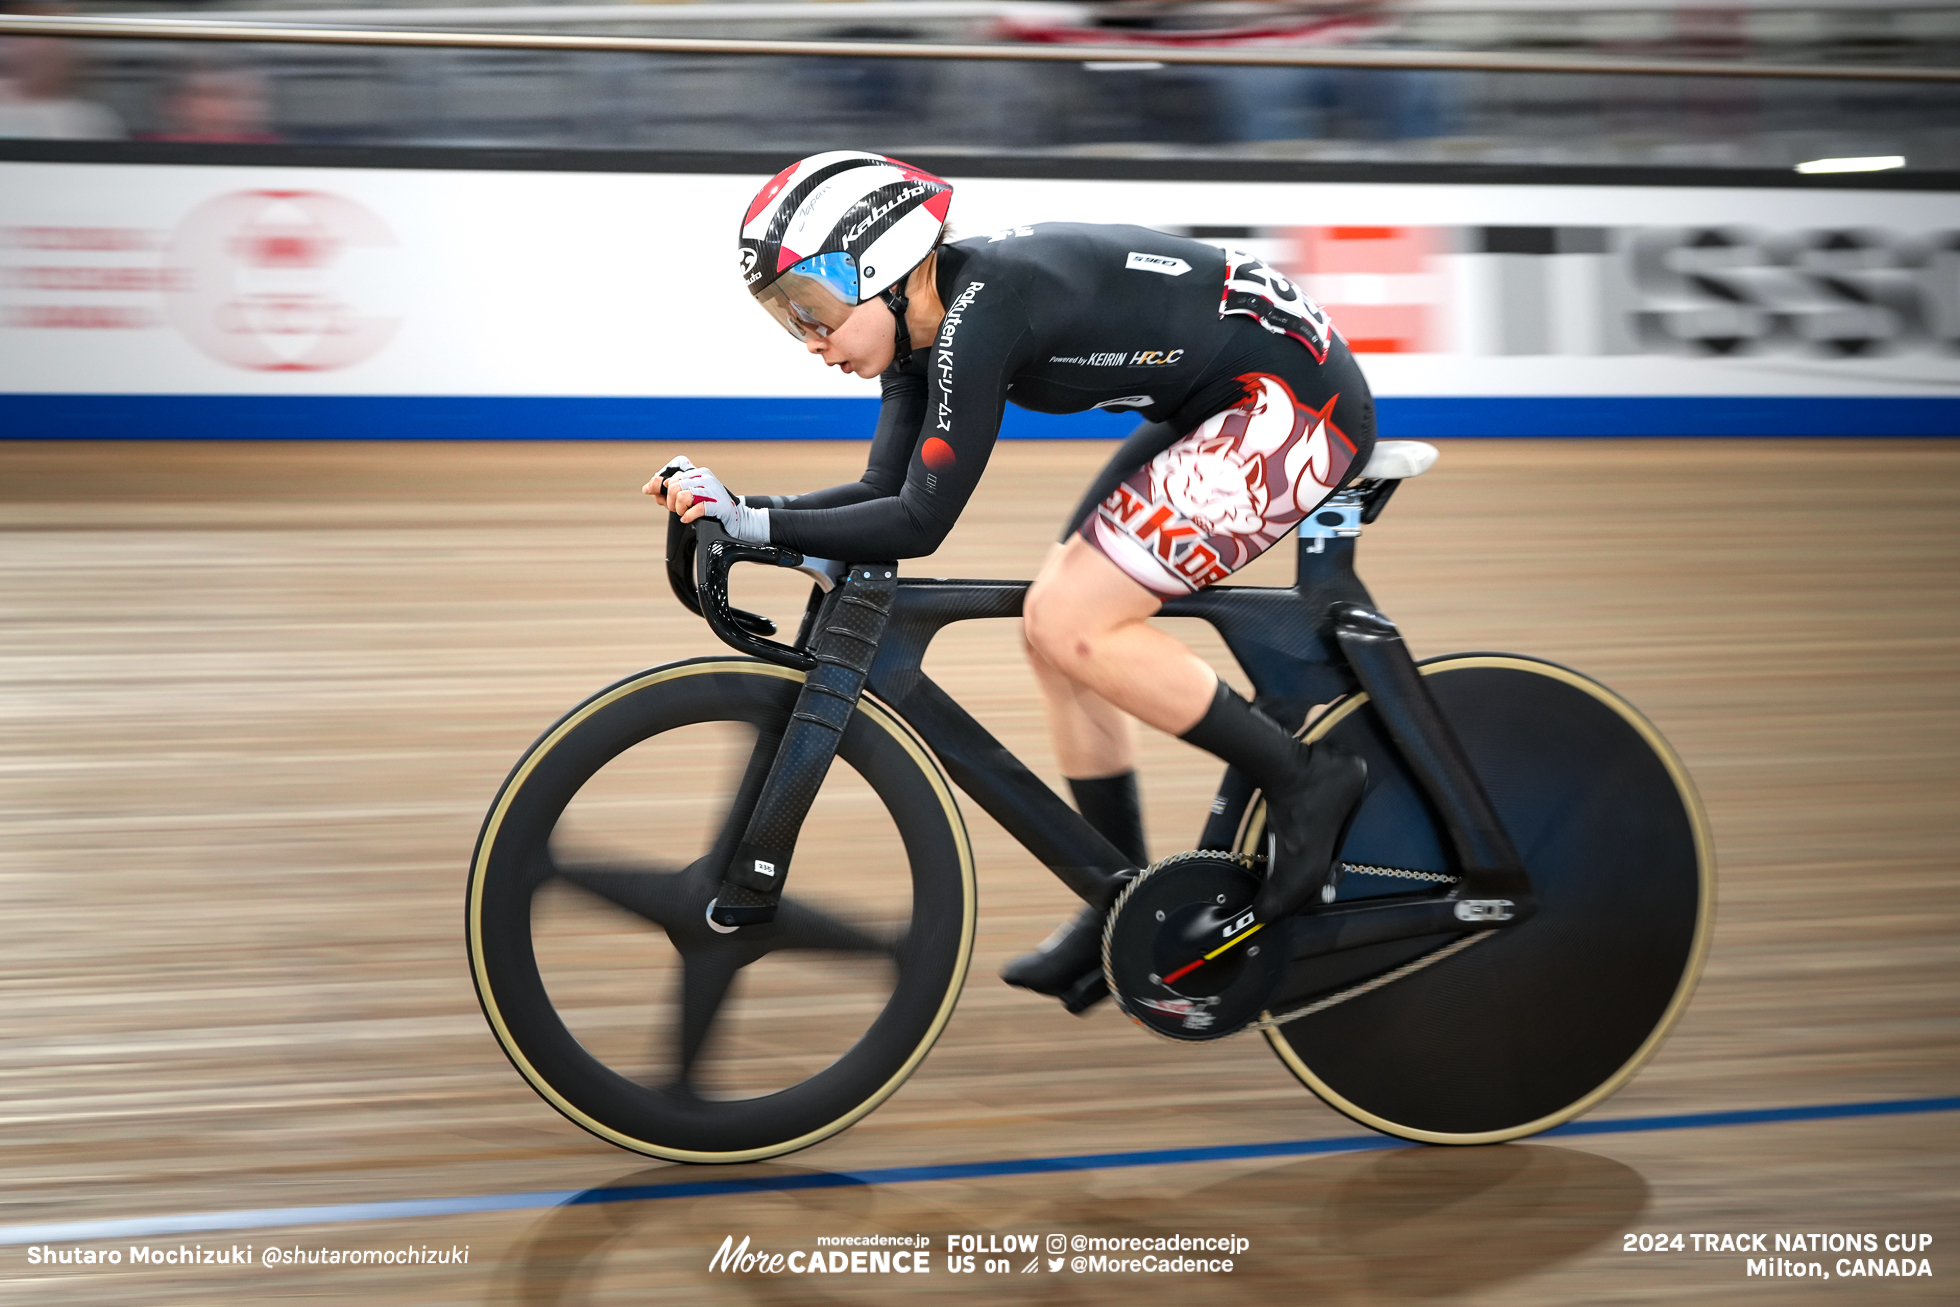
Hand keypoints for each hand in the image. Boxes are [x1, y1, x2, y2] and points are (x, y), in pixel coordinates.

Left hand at [642, 457, 769, 543]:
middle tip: (680, 510)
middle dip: (672, 502)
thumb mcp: (686, 498)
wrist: (733, 520)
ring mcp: (712, 489)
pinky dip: (688, 516)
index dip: (664, 493)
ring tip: (686, 513)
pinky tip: (689, 518)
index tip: (670, 502)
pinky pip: (696, 508)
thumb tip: (648, 487)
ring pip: (682, 495)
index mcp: (696, 473)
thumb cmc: (709, 509)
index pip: (670, 478)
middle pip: (673, 487)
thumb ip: (667, 492)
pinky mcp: (718, 504)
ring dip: (680, 509)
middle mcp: (704, 477)